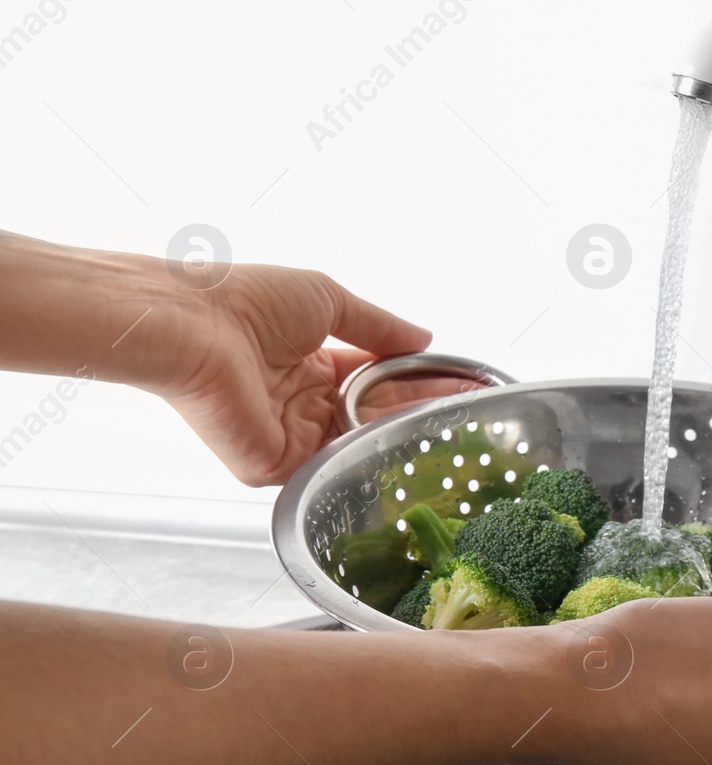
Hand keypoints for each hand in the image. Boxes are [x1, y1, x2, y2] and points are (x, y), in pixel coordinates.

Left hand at [0, 231, 457, 486]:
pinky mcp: (271, 464)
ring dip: (399, 428)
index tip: (459, 381)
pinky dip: (361, 452)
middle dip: (420, 407)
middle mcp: (300, 404)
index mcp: (309, 364)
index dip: (418, 379)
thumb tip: (424, 338)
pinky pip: (327, 464)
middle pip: (373, 413)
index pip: (376, 378)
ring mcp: (287, 438)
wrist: (190, 323)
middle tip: (468, 407)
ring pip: (357, 441)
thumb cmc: (242, 300)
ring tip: (446, 418)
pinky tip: (399, 441)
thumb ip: (379, 325)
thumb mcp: (327, 299)